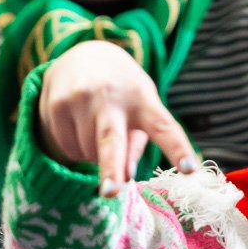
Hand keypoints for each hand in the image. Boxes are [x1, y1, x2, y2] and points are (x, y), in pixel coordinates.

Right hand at [35, 41, 198, 195]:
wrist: (82, 55)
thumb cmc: (122, 91)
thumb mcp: (140, 107)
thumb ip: (138, 143)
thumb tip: (127, 176)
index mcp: (142, 97)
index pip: (163, 126)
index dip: (177, 148)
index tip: (190, 169)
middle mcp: (110, 95)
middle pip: (112, 138)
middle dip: (111, 167)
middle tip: (111, 193)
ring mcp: (80, 99)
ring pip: (88, 152)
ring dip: (95, 156)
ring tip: (97, 130)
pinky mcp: (57, 106)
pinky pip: (68, 148)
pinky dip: (77, 149)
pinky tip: (80, 127)